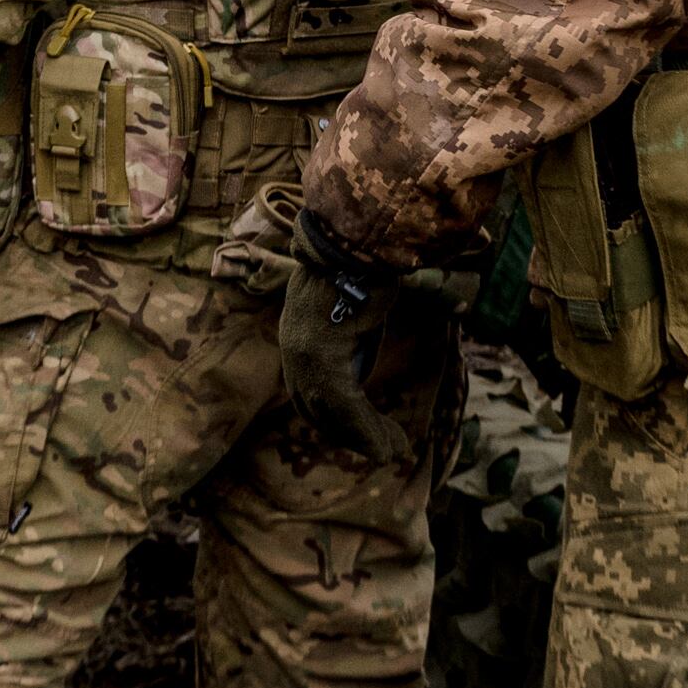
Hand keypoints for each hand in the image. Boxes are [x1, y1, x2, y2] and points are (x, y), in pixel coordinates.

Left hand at [279, 232, 419, 474]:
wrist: (359, 236)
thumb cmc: (365, 261)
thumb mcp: (354, 302)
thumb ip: (355, 326)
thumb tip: (373, 328)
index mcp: (297, 332)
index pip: (307, 388)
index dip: (333, 416)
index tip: (360, 430)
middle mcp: (293, 345)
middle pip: (315, 407)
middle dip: (348, 433)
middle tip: (383, 448)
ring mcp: (303, 352)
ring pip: (332, 412)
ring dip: (364, 437)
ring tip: (394, 452)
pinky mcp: (322, 355)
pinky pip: (345, 405)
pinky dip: (367, 431)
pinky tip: (388, 448)